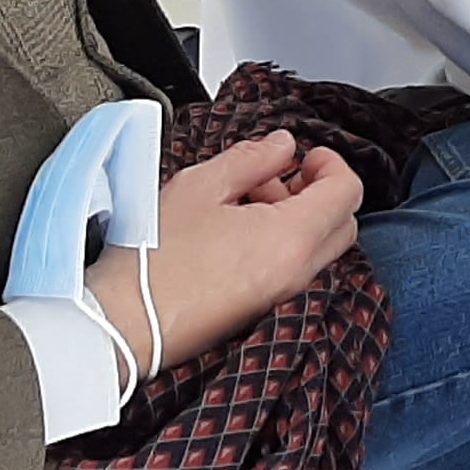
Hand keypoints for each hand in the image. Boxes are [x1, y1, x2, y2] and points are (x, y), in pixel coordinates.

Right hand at [107, 131, 365, 370]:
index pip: (347, 191)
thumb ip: (253, 157)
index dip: (330, 163)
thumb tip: (282, 146)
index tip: (304, 155)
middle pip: (341, 222)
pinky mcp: (261, 311)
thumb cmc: (154, 259)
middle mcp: (297, 273)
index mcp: (292, 238)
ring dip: (297, 217)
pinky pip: (292, 270)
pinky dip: (281, 245)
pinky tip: (233, 232)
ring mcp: (282, 296)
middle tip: (275, 177)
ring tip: (242, 202)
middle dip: (318, 191)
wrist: (122, 324)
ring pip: (318, 248)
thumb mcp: (201, 186)